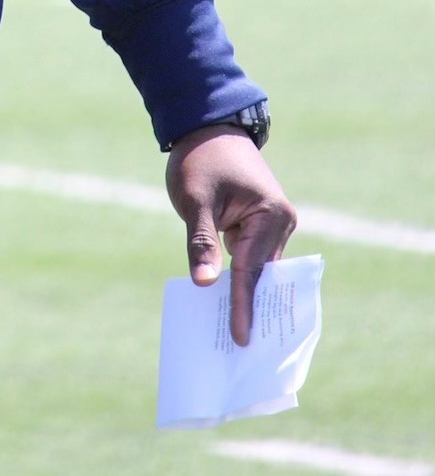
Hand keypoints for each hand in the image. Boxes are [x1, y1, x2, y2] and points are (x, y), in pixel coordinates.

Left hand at [166, 126, 296, 344]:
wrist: (207, 127)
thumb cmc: (199, 160)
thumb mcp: (194, 201)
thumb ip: (201, 243)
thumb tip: (206, 285)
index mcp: (271, 215)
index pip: (253, 269)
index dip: (244, 305)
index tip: (241, 338)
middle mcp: (281, 223)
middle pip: (261, 275)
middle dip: (249, 307)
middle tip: (238, 348)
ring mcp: (274, 225)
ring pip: (258, 270)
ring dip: (246, 295)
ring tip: (234, 336)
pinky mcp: (262, 226)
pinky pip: (253, 259)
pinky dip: (242, 278)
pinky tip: (230, 303)